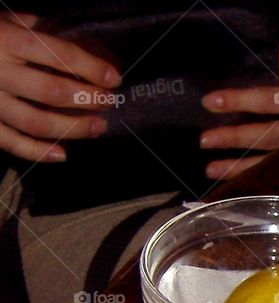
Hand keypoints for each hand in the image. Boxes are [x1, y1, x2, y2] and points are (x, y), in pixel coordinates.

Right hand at [0, 12, 120, 161]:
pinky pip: (11, 142)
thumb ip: (34, 29)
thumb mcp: (1, 19)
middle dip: (87, 99)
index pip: (56, 54)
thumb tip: (75, 42)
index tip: (115, 79)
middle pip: (51, 92)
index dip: (90, 67)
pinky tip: (63, 154)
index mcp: (4, 39)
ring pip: (36, 122)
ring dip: (73, 129)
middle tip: (109, 103)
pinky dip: (38, 152)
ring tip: (98, 127)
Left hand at [200, 46, 278, 179]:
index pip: (270, 99)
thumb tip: (237, 56)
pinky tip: (232, 182)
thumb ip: (274, 60)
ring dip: (240, 167)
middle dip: (236, 138)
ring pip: (273, 161)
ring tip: (210, 169)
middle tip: (205, 140)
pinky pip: (276, 173)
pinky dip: (254, 178)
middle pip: (270, 135)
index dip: (240, 100)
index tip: (210, 102)